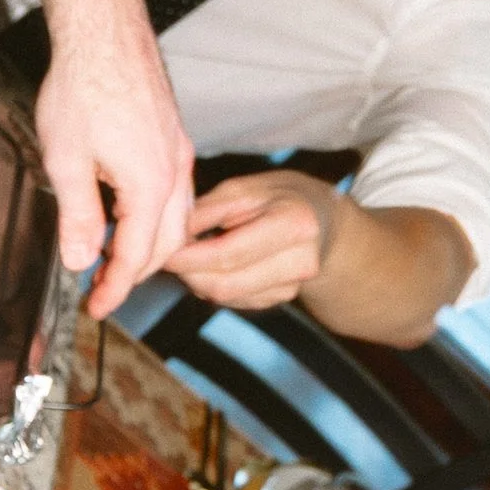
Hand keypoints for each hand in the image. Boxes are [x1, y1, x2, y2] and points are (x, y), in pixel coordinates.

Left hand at [28, 0, 196, 317]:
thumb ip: (78, 216)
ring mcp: (178, 151)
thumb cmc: (83, 84)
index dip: (115, 288)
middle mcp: (175, 170)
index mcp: (151, 183)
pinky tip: (126, 213)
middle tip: (101, 288)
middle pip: (166, 244)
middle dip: (134, 273)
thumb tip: (81, 260)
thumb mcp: (66, 160)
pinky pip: (175, 191)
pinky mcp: (173, 136)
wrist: (104, 27)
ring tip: (110, 256)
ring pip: (176, 218)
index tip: (96, 306)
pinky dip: (154, 216)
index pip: (137, 256)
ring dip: (147, 245)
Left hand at [170, 171, 333, 314]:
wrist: (326, 222)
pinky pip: (233, 300)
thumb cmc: (282, 197)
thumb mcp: (248, 188)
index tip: (164, 251)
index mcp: (294, 225)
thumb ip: (209, 210)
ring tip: (191, 255)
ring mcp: (293, 286)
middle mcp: (300, 261)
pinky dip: (214, 285)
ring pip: (225, 296)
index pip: (229, 254)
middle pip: (224, 283)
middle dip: (188, 273)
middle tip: (168, 255)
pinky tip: (214, 266)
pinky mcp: (281, 299)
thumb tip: (171, 233)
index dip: (189, 257)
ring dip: (198, 280)